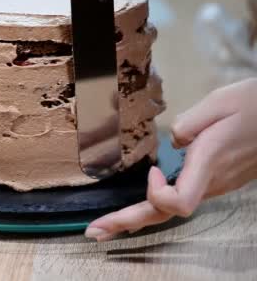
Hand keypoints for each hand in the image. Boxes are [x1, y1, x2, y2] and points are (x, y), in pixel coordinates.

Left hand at [85, 78, 256, 240]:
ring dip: (135, 217)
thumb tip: (173, 142)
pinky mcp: (216, 181)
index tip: (152, 172)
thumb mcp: (219, 103)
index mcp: (209, 163)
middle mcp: (211, 181)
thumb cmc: (252, 105)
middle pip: (165, 213)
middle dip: (127, 221)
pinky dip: (153, 207)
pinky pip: (180, 200)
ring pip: (171, 210)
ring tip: (106, 225)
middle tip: (94, 230)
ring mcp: (215, 185)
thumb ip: (189, 123)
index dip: (159, 195)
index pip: (181, 201)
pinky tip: (137, 209)